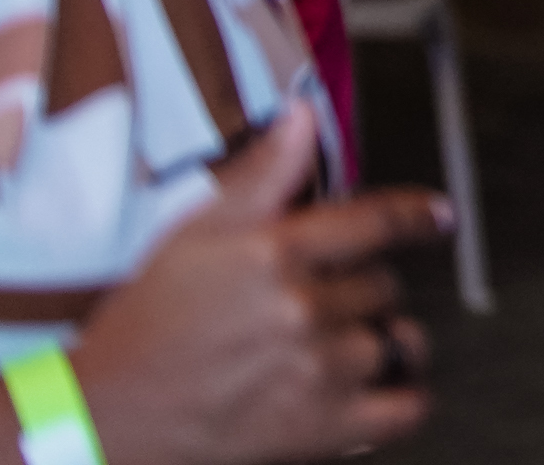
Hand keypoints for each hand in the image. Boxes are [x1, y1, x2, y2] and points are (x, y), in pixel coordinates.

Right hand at [74, 105, 448, 464]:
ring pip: (397, 340)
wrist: (105, 421)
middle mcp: (303, 307)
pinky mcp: (323, 427)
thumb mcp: (192, 238)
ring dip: (379, 343)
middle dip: (360, 291)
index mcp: (274, 253)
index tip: (439, 219)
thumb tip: (302, 116)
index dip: (417, 217)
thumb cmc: (142, 330)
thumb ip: (261, 177)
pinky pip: (407, 408)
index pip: (378, 221)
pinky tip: (380, 390)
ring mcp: (318, 368)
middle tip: (320, 306)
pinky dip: (403, 399)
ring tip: (341, 348)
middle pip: (384, 285)